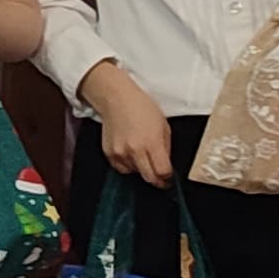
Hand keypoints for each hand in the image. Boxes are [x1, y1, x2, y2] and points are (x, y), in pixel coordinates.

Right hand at [85, 60, 175, 185]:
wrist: (116, 99)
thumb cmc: (141, 108)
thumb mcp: (163, 126)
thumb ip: (166, 149)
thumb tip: (166, 166)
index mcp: (152, 143)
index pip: (162, 172)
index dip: (168, 178)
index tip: (169, 178)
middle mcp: (135, 150)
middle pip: (149, 178)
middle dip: (157, 179)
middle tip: (160, 175)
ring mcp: (120, 153)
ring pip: (135, 174)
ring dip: (141, 169)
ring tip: (141, 154)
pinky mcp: (109, 154)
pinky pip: (122, 169)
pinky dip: (128, 165)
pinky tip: (130, 153)